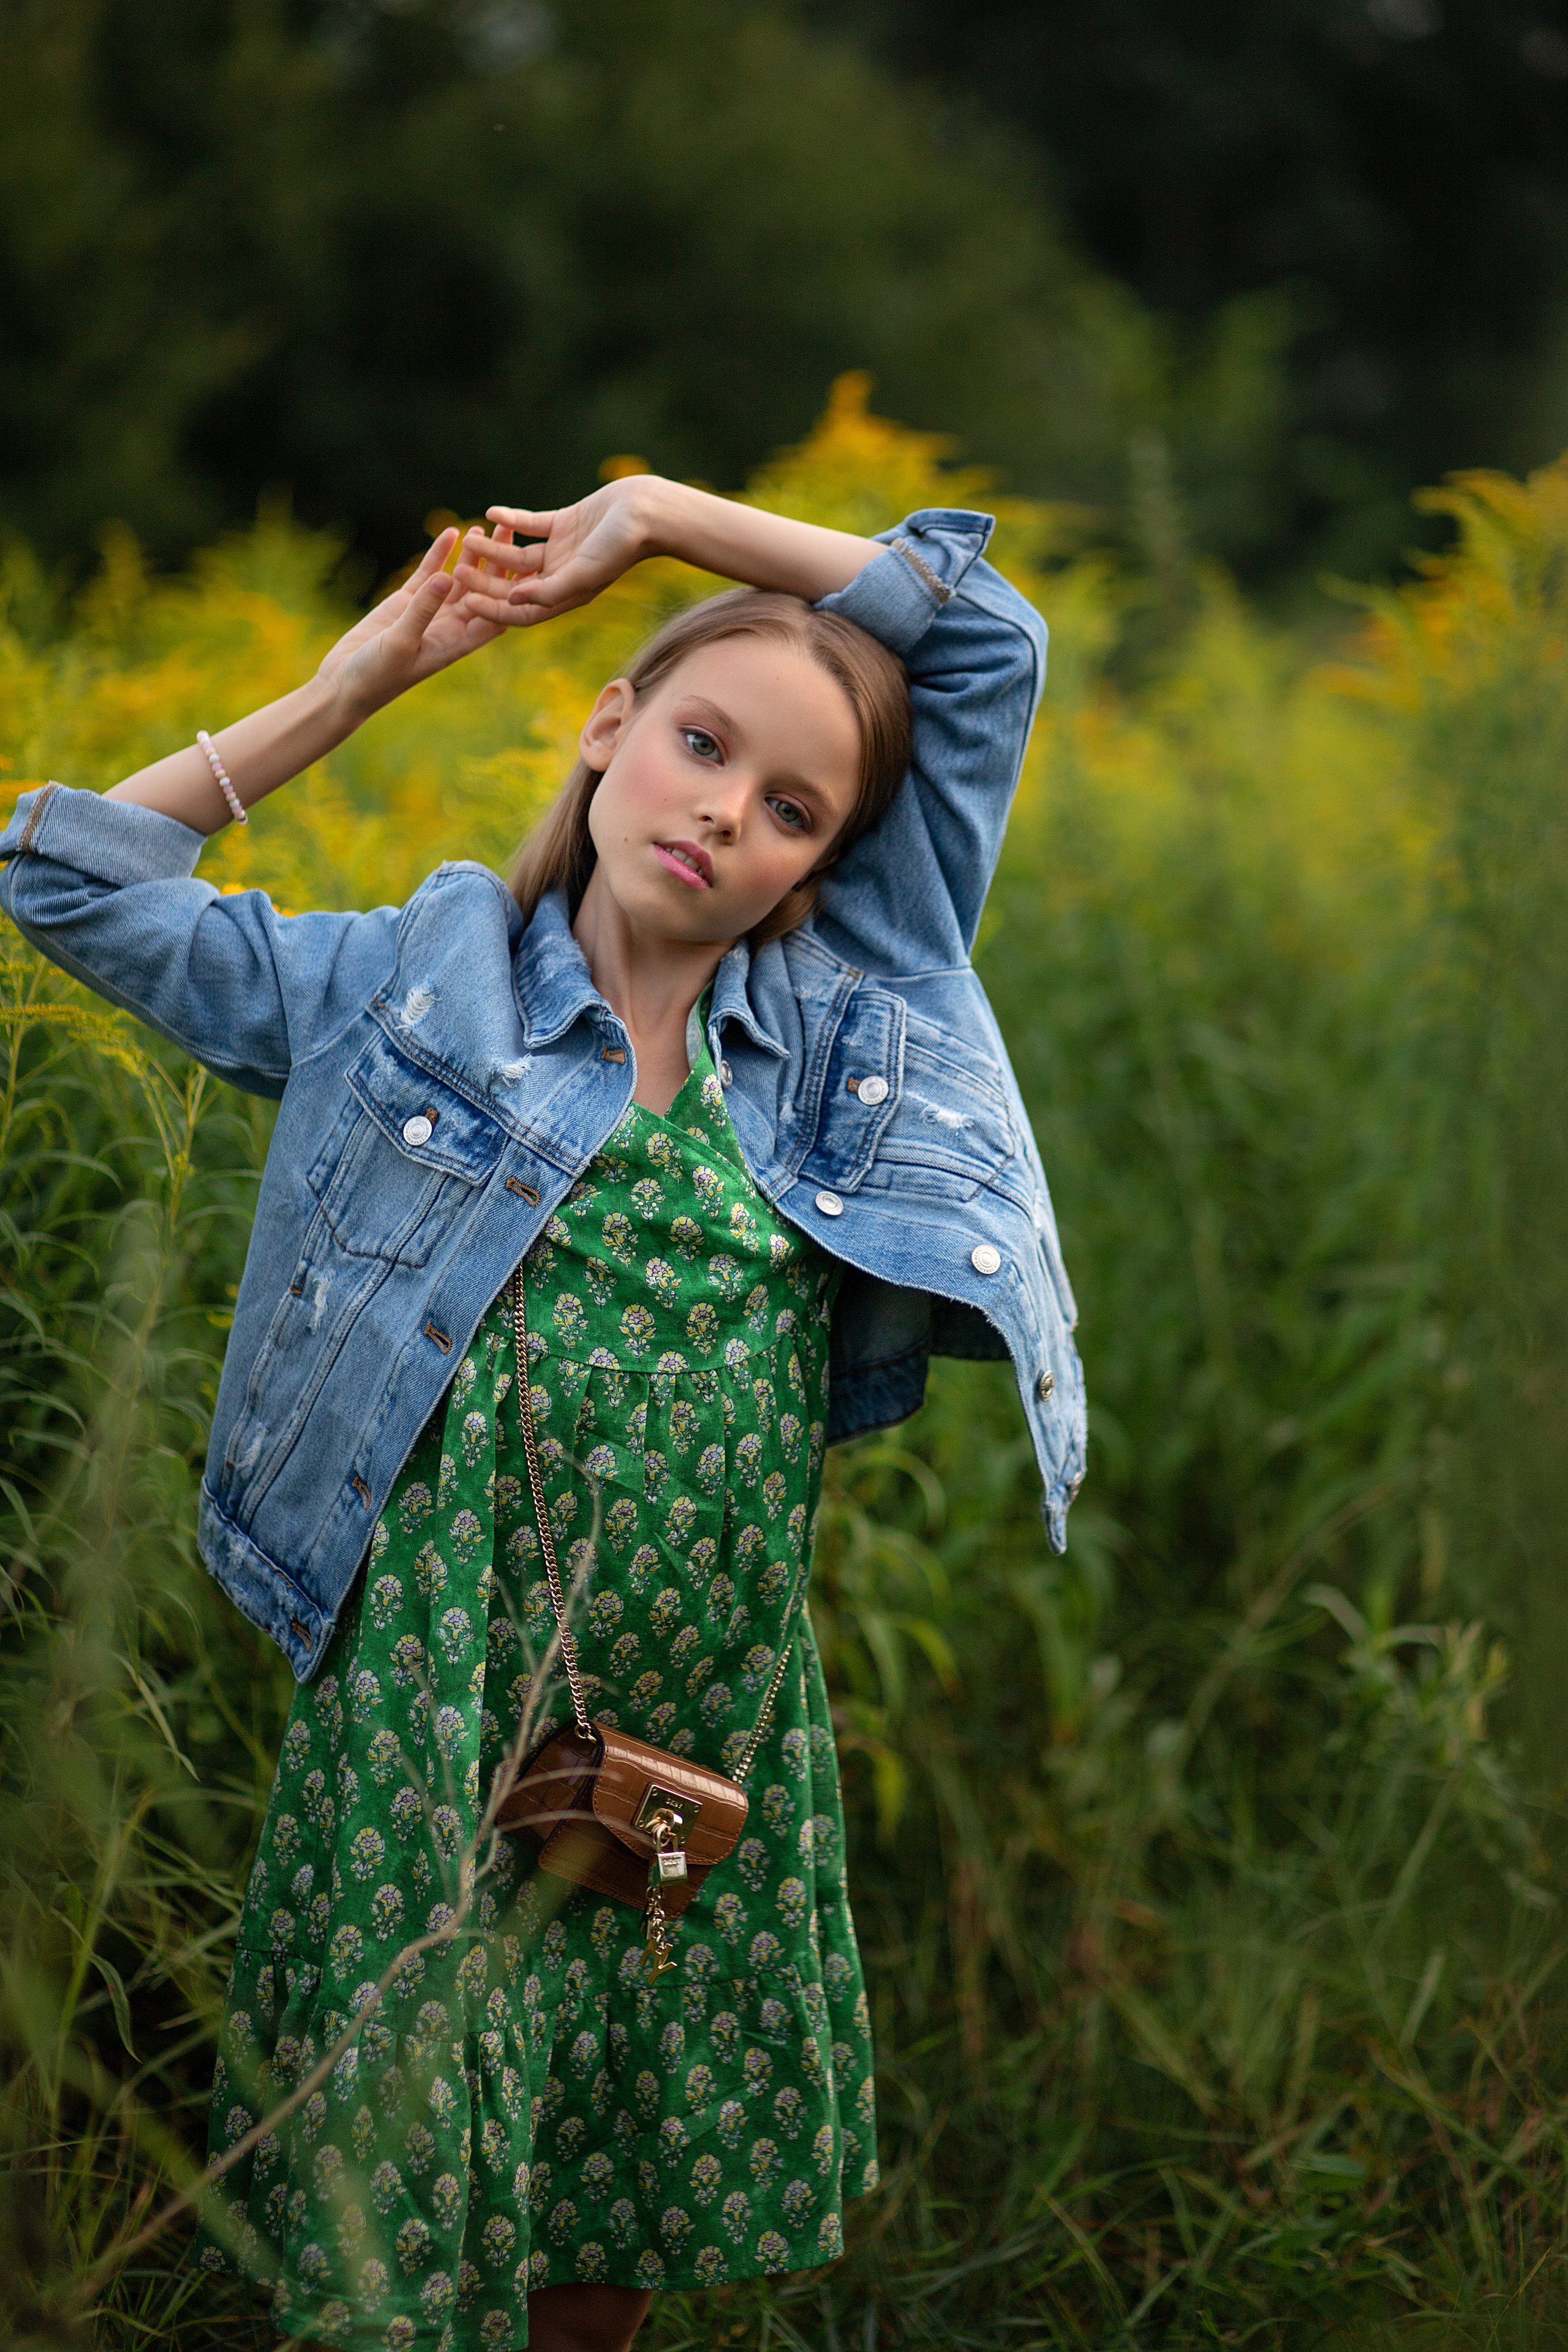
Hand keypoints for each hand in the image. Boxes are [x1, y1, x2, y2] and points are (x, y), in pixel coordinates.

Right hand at [317, 529, 506, 714]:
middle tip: (511, 531)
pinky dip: (439, 554)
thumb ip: (422, 611)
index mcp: (457, 644)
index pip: (495, 617)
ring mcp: (430, 613)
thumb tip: (449, 578)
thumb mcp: (401, 643)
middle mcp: (450, 628)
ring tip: (486, 526)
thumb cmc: (377, 676)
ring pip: (458, 579)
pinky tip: (451, 533)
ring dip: (472, 555)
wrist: (345, 683)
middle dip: (497, 563)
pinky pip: (428, 573)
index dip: (514, 593)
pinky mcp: (407, 602)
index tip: (533, 568)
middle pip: (482, 591)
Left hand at [452, 478, 660, 628]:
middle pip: (514, 584)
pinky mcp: (563, 524)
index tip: (466, 603)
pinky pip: (530, 524)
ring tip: (469, 540)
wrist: (646, 511)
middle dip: (486, 580)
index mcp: (566, 596)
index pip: (522, 612)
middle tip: (458, 571)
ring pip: (517, 554)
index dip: (493, 611)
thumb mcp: (584, 572)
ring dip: (494, 548)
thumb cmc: (622, 546)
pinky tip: (491, 512)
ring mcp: (561, 550)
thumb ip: (549, 589)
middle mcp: (561, 577)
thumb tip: (512, 599)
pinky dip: (511, 520)